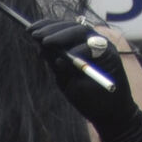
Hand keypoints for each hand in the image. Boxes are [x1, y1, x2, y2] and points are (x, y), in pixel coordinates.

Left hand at [27, 16, 140, 140]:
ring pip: (82, 31)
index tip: (30, 30)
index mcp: (81, 45)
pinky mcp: (111, 56)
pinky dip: (80, 50)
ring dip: (62, 36)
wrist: (109, 115)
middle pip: (72, 27)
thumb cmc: (88, 98)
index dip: (47, 27)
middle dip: (52, 30)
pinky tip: (65, 56)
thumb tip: (41, 48)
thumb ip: (56, 65)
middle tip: (34, 35)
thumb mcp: (66, 80)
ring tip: (46, 42)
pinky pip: (95, 47)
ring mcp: (103, 47)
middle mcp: (93, 42)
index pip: (64, 29)